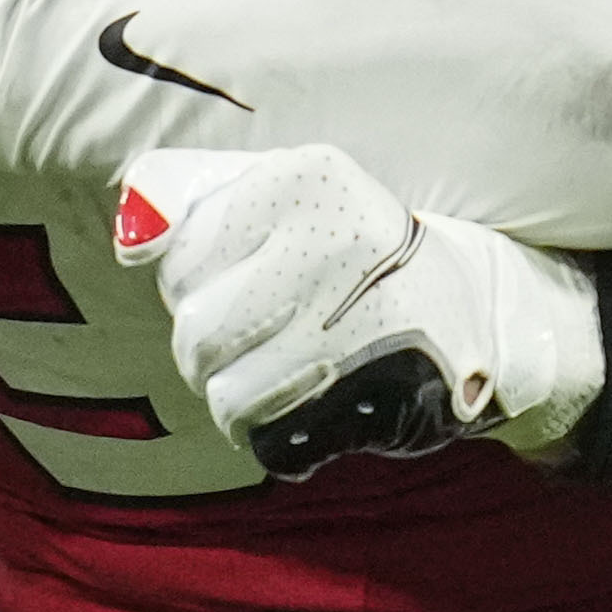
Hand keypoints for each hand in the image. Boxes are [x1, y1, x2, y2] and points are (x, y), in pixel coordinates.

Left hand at [113, 145, 602, 477]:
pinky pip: (257, 435)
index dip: (202, 273)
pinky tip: (317, 394)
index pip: (177, 253)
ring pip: (217, 388)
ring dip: (245, 387)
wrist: (479, 315)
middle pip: (190, 326)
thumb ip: (196, 195)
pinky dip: (275, 428)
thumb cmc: (354, 248)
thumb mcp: (287, 189)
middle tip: (280, 317)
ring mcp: (349, 325)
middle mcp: (329, 242)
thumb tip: (132, 236)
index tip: (257, 266)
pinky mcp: (363, 399)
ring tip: (301, 356)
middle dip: (218, 336)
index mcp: (305, 176)